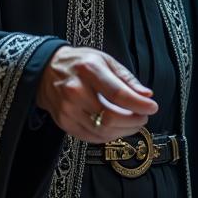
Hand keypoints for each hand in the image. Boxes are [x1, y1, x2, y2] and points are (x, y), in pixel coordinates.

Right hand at [36, 46, 157, 142]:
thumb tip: (146, 95)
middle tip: (143, 117)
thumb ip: (126, 78)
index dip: (138, 104)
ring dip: (123, 131)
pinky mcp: (63, 122)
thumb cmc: (79, 63)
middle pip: (110, 117)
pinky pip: (91, 137)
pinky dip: (108, 136)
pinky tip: (116, 128)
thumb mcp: (105, 60)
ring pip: (102, 131)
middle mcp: (75, 91)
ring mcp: (67, 109)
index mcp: (88, 70)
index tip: (152, 107)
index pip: (118, 94)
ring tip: (132, 123)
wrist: (45, 70)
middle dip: (133, 121)